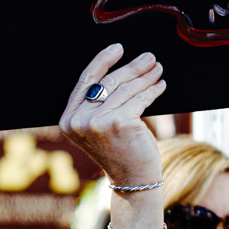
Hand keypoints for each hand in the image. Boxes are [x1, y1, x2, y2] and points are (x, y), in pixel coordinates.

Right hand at [59, 44, 167, 188]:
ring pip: (126, 90)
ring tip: (157, 69)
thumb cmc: (119, 151)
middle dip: (132, 67)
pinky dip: (153, 91)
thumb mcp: (99, 127)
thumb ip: (99, 104)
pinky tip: (160, 85)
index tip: (119, 48)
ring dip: (145, 77)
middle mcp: (78, 121)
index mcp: (67, 119)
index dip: (103, 61)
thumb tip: (122, 68)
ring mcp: (97, 122)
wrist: (132, 180)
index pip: (85, 81)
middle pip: (108, 82)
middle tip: (149, 58)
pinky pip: (139, 99)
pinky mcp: (119, 124)